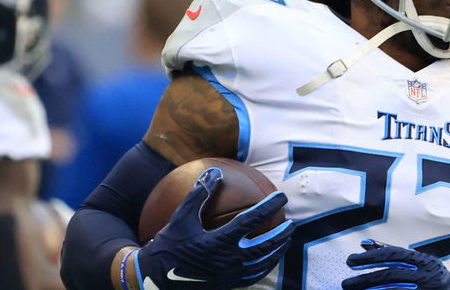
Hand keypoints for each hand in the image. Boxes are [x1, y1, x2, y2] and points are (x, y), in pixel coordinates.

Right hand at [136, 167, 293, 288]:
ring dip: (278, 252)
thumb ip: (199, 194)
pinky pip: (253, 277)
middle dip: (281, 234)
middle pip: (264, 247)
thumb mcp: (181, 217)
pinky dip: (265, 267)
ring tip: (287, 241)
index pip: (251, 222)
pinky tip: (268, 260)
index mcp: (218, 242)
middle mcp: (228, 261)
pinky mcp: (228, 285)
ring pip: (262, 265)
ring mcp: (229, 276)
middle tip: (292, 223)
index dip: (268, 208)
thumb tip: (214, 172)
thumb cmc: (168, 245)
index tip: (281, 197)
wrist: (157, 279)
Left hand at [342, 240, 449, 289]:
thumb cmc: (427, 272)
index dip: (370, 258)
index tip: (349, 261)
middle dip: (365, 279)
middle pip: (389, 275)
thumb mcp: (412, 259)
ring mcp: (423, 288)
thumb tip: (363, 243)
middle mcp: (423, 273)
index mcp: (419, 259)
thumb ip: (389, 251)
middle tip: (345, 283)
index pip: (391, 256)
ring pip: (393, 289)